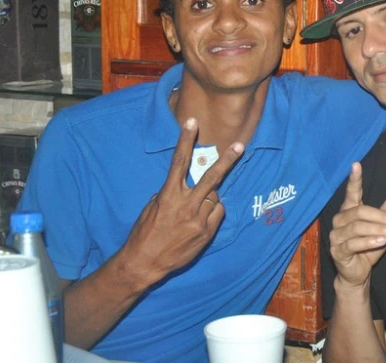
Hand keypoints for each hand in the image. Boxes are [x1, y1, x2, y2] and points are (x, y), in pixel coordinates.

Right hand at [120, 117, 243, 286]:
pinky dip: (212, 212)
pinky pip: (217, 213)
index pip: (179, 162)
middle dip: (227, 160)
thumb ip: (171, 193)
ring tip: (194, 209)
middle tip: (240, 146)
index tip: (192, 122)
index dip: (186, 140)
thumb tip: (185, 185)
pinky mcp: (206, 233)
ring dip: (209, 198)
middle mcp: (186, 205)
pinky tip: (200, 220)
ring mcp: (198, 220)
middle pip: (211, 177)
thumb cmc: (145, 232)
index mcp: (169, 195)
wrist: (145, 262)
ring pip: (215, 198)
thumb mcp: (153, 207)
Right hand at [328, 162, 385, 288]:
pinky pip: (353, 243)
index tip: (356, 164)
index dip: (354, 179)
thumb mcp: (381, 230)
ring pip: (358, 228)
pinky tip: (382, 241)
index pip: (351, 192)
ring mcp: (336, 236)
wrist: (356, 273)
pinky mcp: (337, 251)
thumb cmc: (368, 248)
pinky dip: (369, 241)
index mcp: (349, 211)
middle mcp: (339, 220)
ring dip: (379, 230)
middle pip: (360, 212)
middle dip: (382, 217)